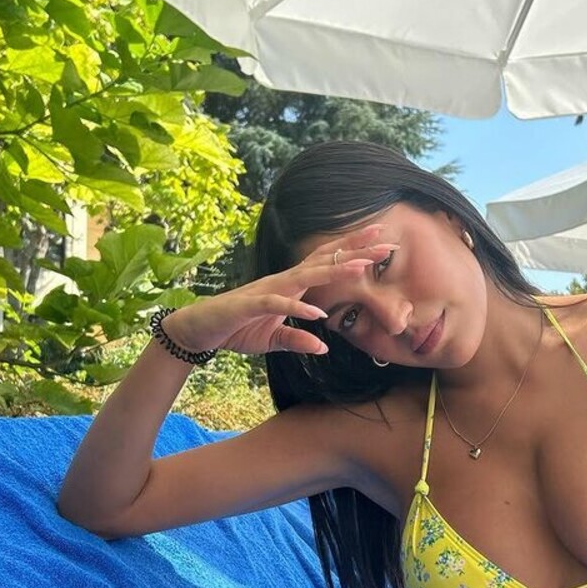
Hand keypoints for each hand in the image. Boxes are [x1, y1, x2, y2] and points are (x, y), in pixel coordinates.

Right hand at [166, 226, 395, 356]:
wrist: (201, 330)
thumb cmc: (237, 329)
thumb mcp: (274, 339)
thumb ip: (298, 339)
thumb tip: (323, 347)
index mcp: (291, 286)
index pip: (327, 263)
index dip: (353, 252)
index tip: (382, 242)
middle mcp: (282, 281)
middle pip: (324, 261)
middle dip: (355, 251)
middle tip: (385, 240)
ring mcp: (267, 290)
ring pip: (306, 276)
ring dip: (334, 271)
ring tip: (361, 266)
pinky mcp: (250, 305)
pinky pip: (277, 304)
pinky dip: (296, 308)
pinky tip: (316, 314)